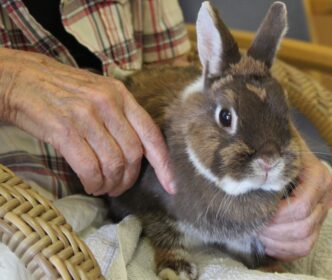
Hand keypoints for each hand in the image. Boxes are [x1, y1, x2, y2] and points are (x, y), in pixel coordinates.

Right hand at [0, 48, 174, 195]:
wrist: (23, 79)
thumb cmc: (65, 91)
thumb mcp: (101, 93)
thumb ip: (122, 117)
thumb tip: (141, 152)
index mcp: (122, 95)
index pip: (152, 134)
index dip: (164, 165)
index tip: (171, 186)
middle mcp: (108, 104)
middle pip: (133, 154)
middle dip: (129, 179)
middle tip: (119, 187)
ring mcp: (86, 116)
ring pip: (113, 164)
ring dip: (110, 184)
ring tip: (103, 187)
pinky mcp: (64, 130)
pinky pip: (89, 167)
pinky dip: (93, 183)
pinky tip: (90, 185)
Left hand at [258, 150, 331, 260]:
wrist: (278, 151)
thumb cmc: (272, 150)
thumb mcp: (270, 151)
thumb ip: (266, 162)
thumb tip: (255, 174)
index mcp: (318, 177)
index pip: (300, 207)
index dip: (276, 216)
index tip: (255, 213)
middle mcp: (325, 196)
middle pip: (303, 227)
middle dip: (274, 231)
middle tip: (253, 225)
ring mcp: (322, 213)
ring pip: (305, 242)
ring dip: (277, 242)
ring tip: (258, 232)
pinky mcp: (316, 225)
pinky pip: (303, 248)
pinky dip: (284, 251)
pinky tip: (267, 242)